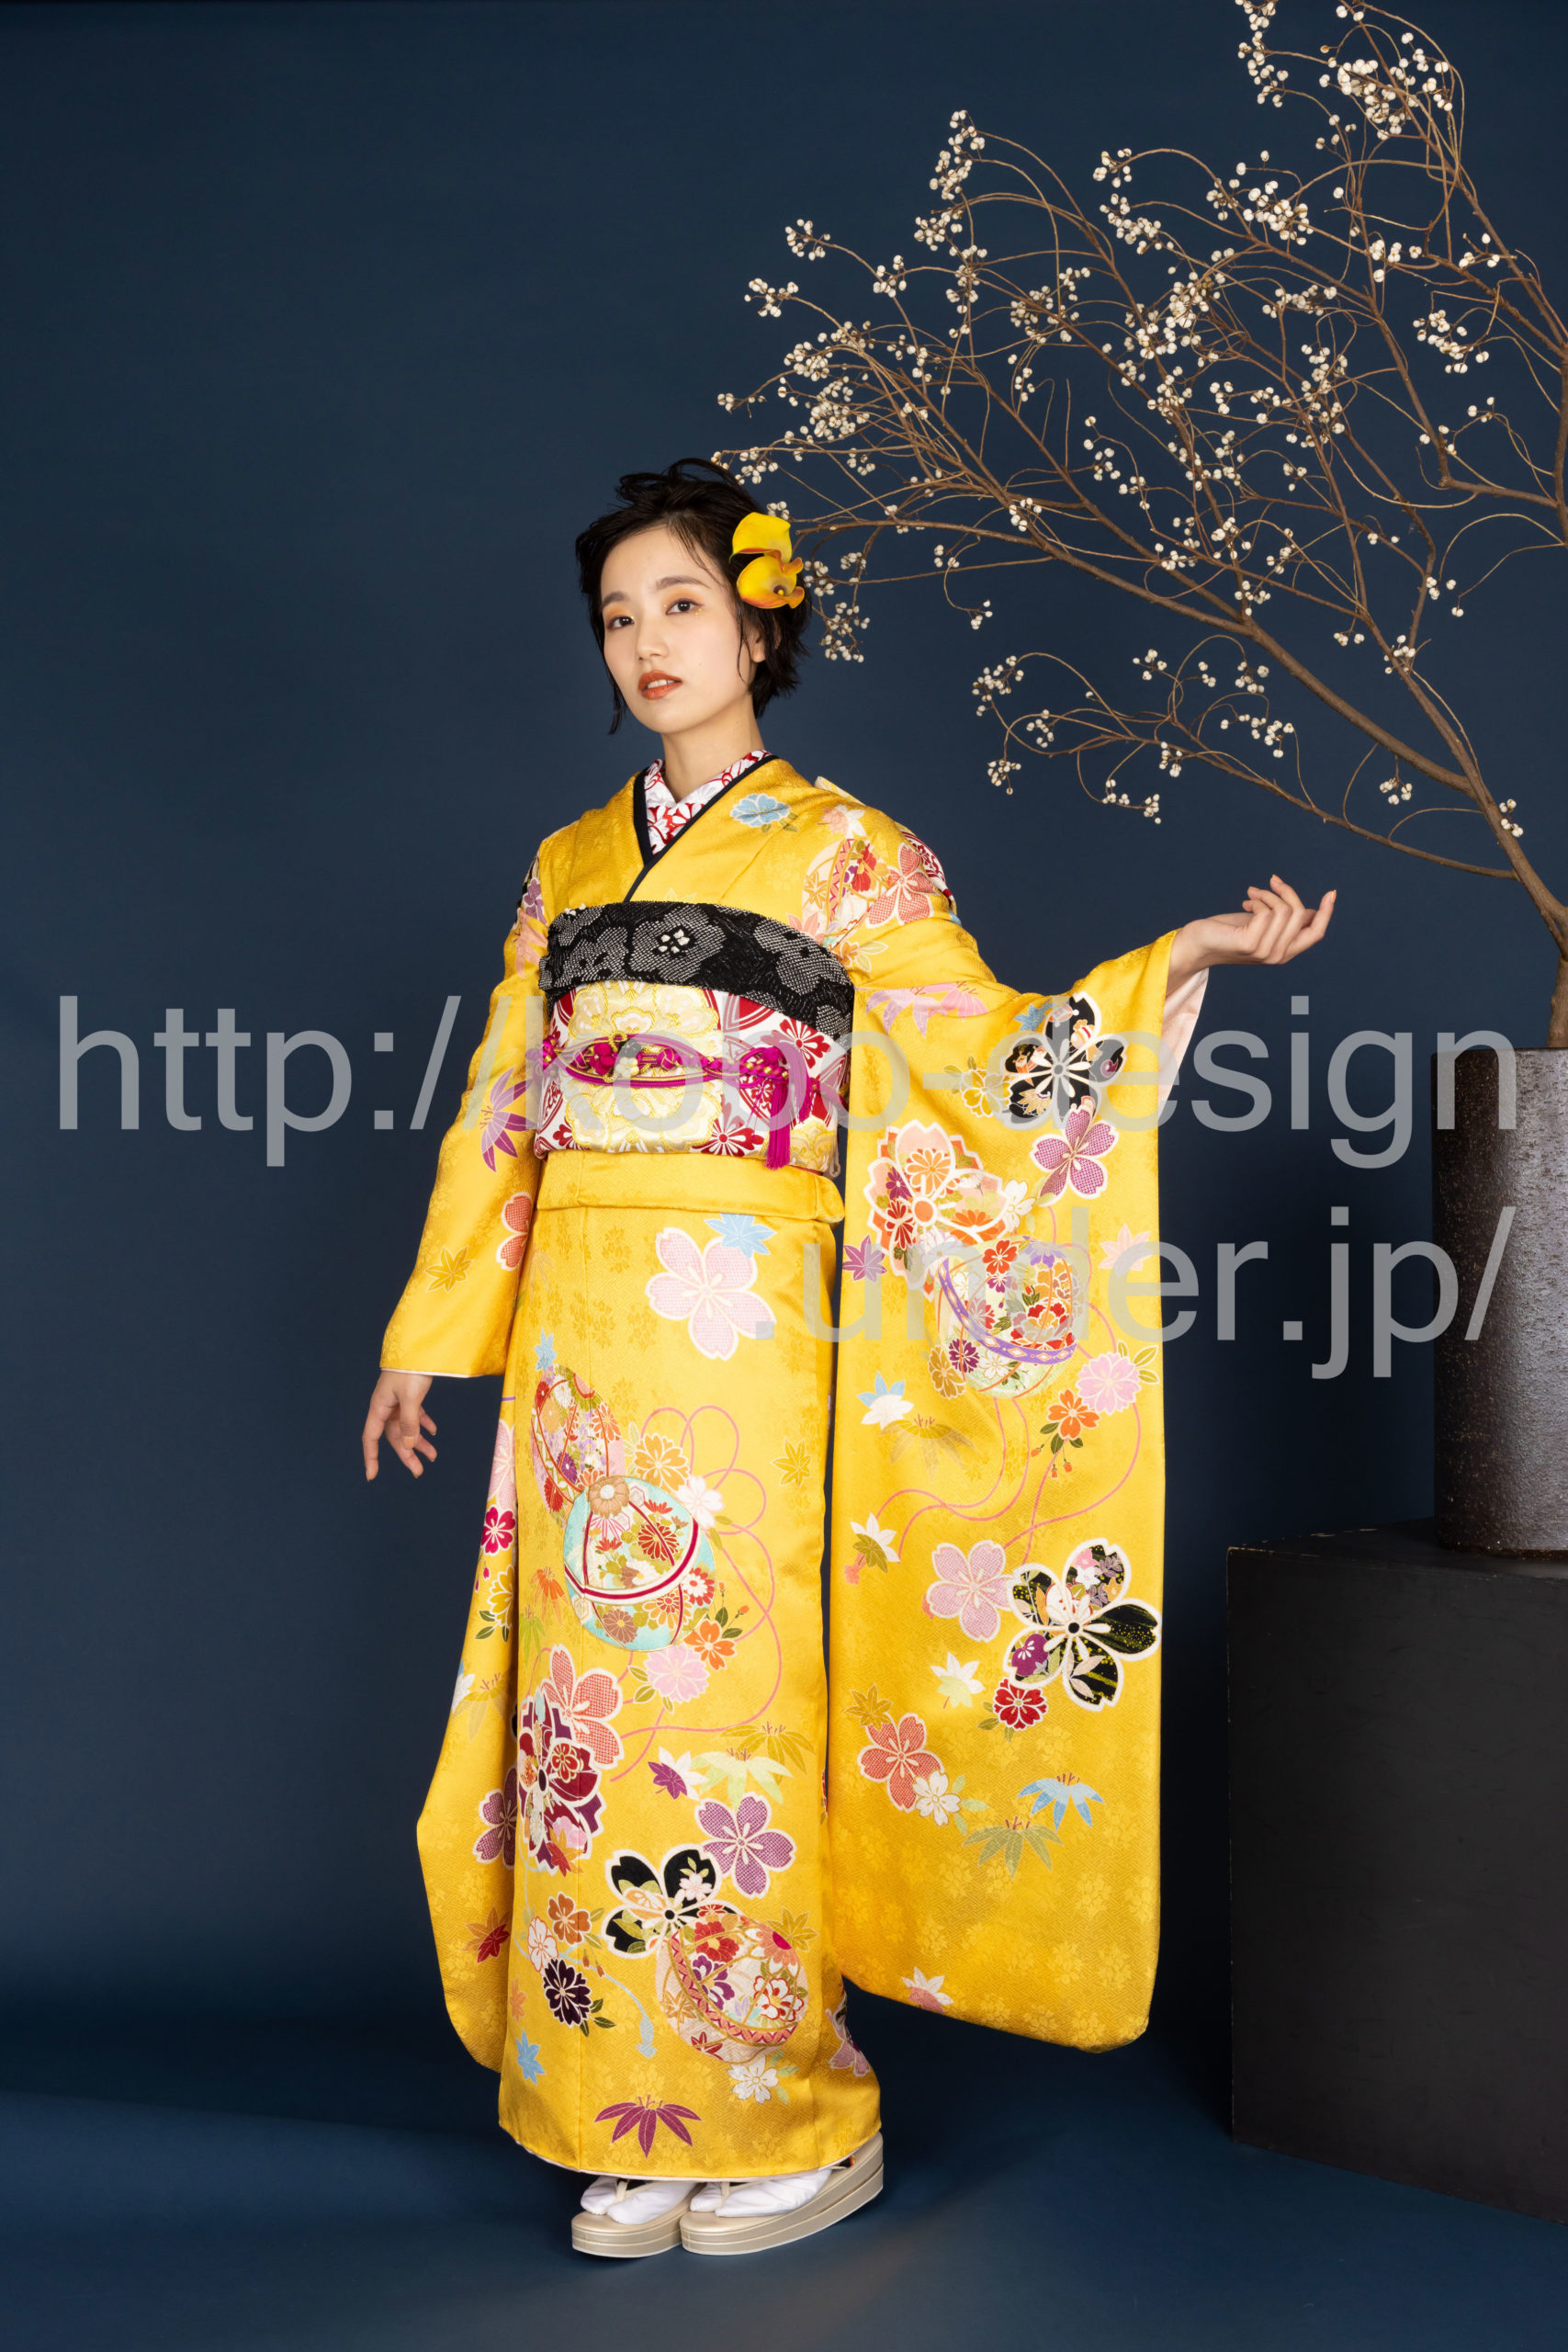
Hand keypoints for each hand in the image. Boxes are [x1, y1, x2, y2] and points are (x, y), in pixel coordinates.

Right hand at [363, 1371, 436, 1480]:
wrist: (421, 1346)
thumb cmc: (412, 1370)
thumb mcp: (411, 1398)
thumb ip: (409, 1422)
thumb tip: (408, 1445)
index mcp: (379, 1407)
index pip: (371, 1438)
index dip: (371, 1457)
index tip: (372, 1476)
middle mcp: (386, 1406)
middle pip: (394, 1436)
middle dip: (406, 1454)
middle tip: (419, 1471)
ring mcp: (397, 1400)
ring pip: (406, 1427)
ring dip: (419, 1441)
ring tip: (433, 1455)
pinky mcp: (409, 1394)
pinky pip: (415, 1415)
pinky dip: (424, 1424)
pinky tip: (433, 1432)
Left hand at [1167, 875, 1334, 986]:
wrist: (1198, 943)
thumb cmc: (1229, 931)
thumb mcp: (1263, 923)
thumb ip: (1285, 920)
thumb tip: (1310, 911)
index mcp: (1285, 951)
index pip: (1315, 933)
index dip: (1326, 912)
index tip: (1331, 892)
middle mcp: (1278, 956)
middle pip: (1301, 915)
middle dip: (1287, 891)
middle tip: (1270, 881)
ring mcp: (1264, 952)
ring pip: (1284, 910)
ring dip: (1268, 894)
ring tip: (1252, 895)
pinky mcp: (1250, 943)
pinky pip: (1267, 911)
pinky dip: (1258, 899)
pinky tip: (1246, 901)